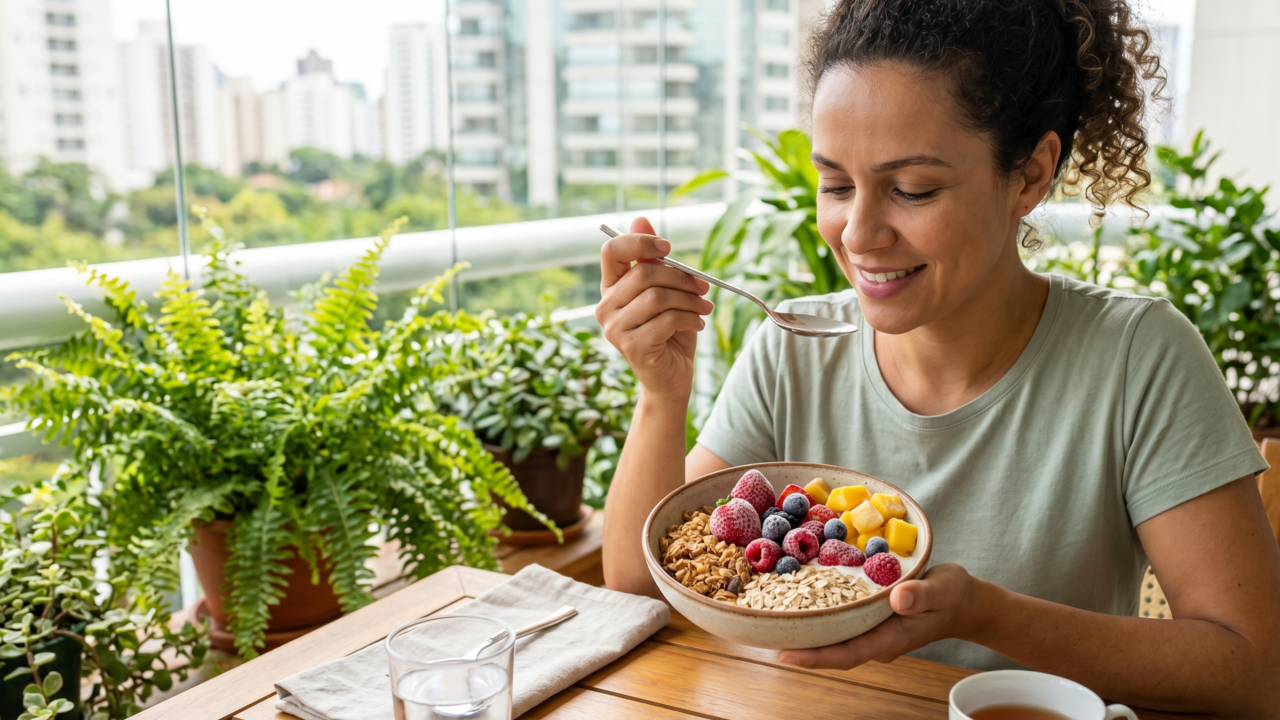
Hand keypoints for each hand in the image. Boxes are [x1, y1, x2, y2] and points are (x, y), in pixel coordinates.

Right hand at [596, 217, 712, 404]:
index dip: (639, 242)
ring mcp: (615, 328)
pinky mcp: (631, 347)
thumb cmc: (669, 332)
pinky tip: (698, 324)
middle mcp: (605, 306)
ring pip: (657, 297)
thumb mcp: (665, 291)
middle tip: (703, 288)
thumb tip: (641, 218)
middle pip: (643, 274)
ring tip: (704, 309)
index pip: (611, 250)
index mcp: (611, 288)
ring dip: (690, 301)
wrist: (671, 378)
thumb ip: (654, 261)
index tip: (668, 248)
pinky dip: (690, 319)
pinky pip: (666, 320)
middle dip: (681, 278)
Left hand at [777, 563, 985, 669]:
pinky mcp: (869, 618)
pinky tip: (796, 602)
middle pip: (832, 650)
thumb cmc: (954, 594)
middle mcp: (876, 639)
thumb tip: (897, 598)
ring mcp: (871, 631)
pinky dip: (818, 614)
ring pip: (833, 637)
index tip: (785, 655)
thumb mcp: (944, 588)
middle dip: (800, 648)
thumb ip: (922, 594)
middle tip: (762, 636)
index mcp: (891, 638)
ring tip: (769, 621)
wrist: (963, 601)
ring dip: (805, 633)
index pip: (847, 654)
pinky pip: (839, 621)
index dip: (815, 657)